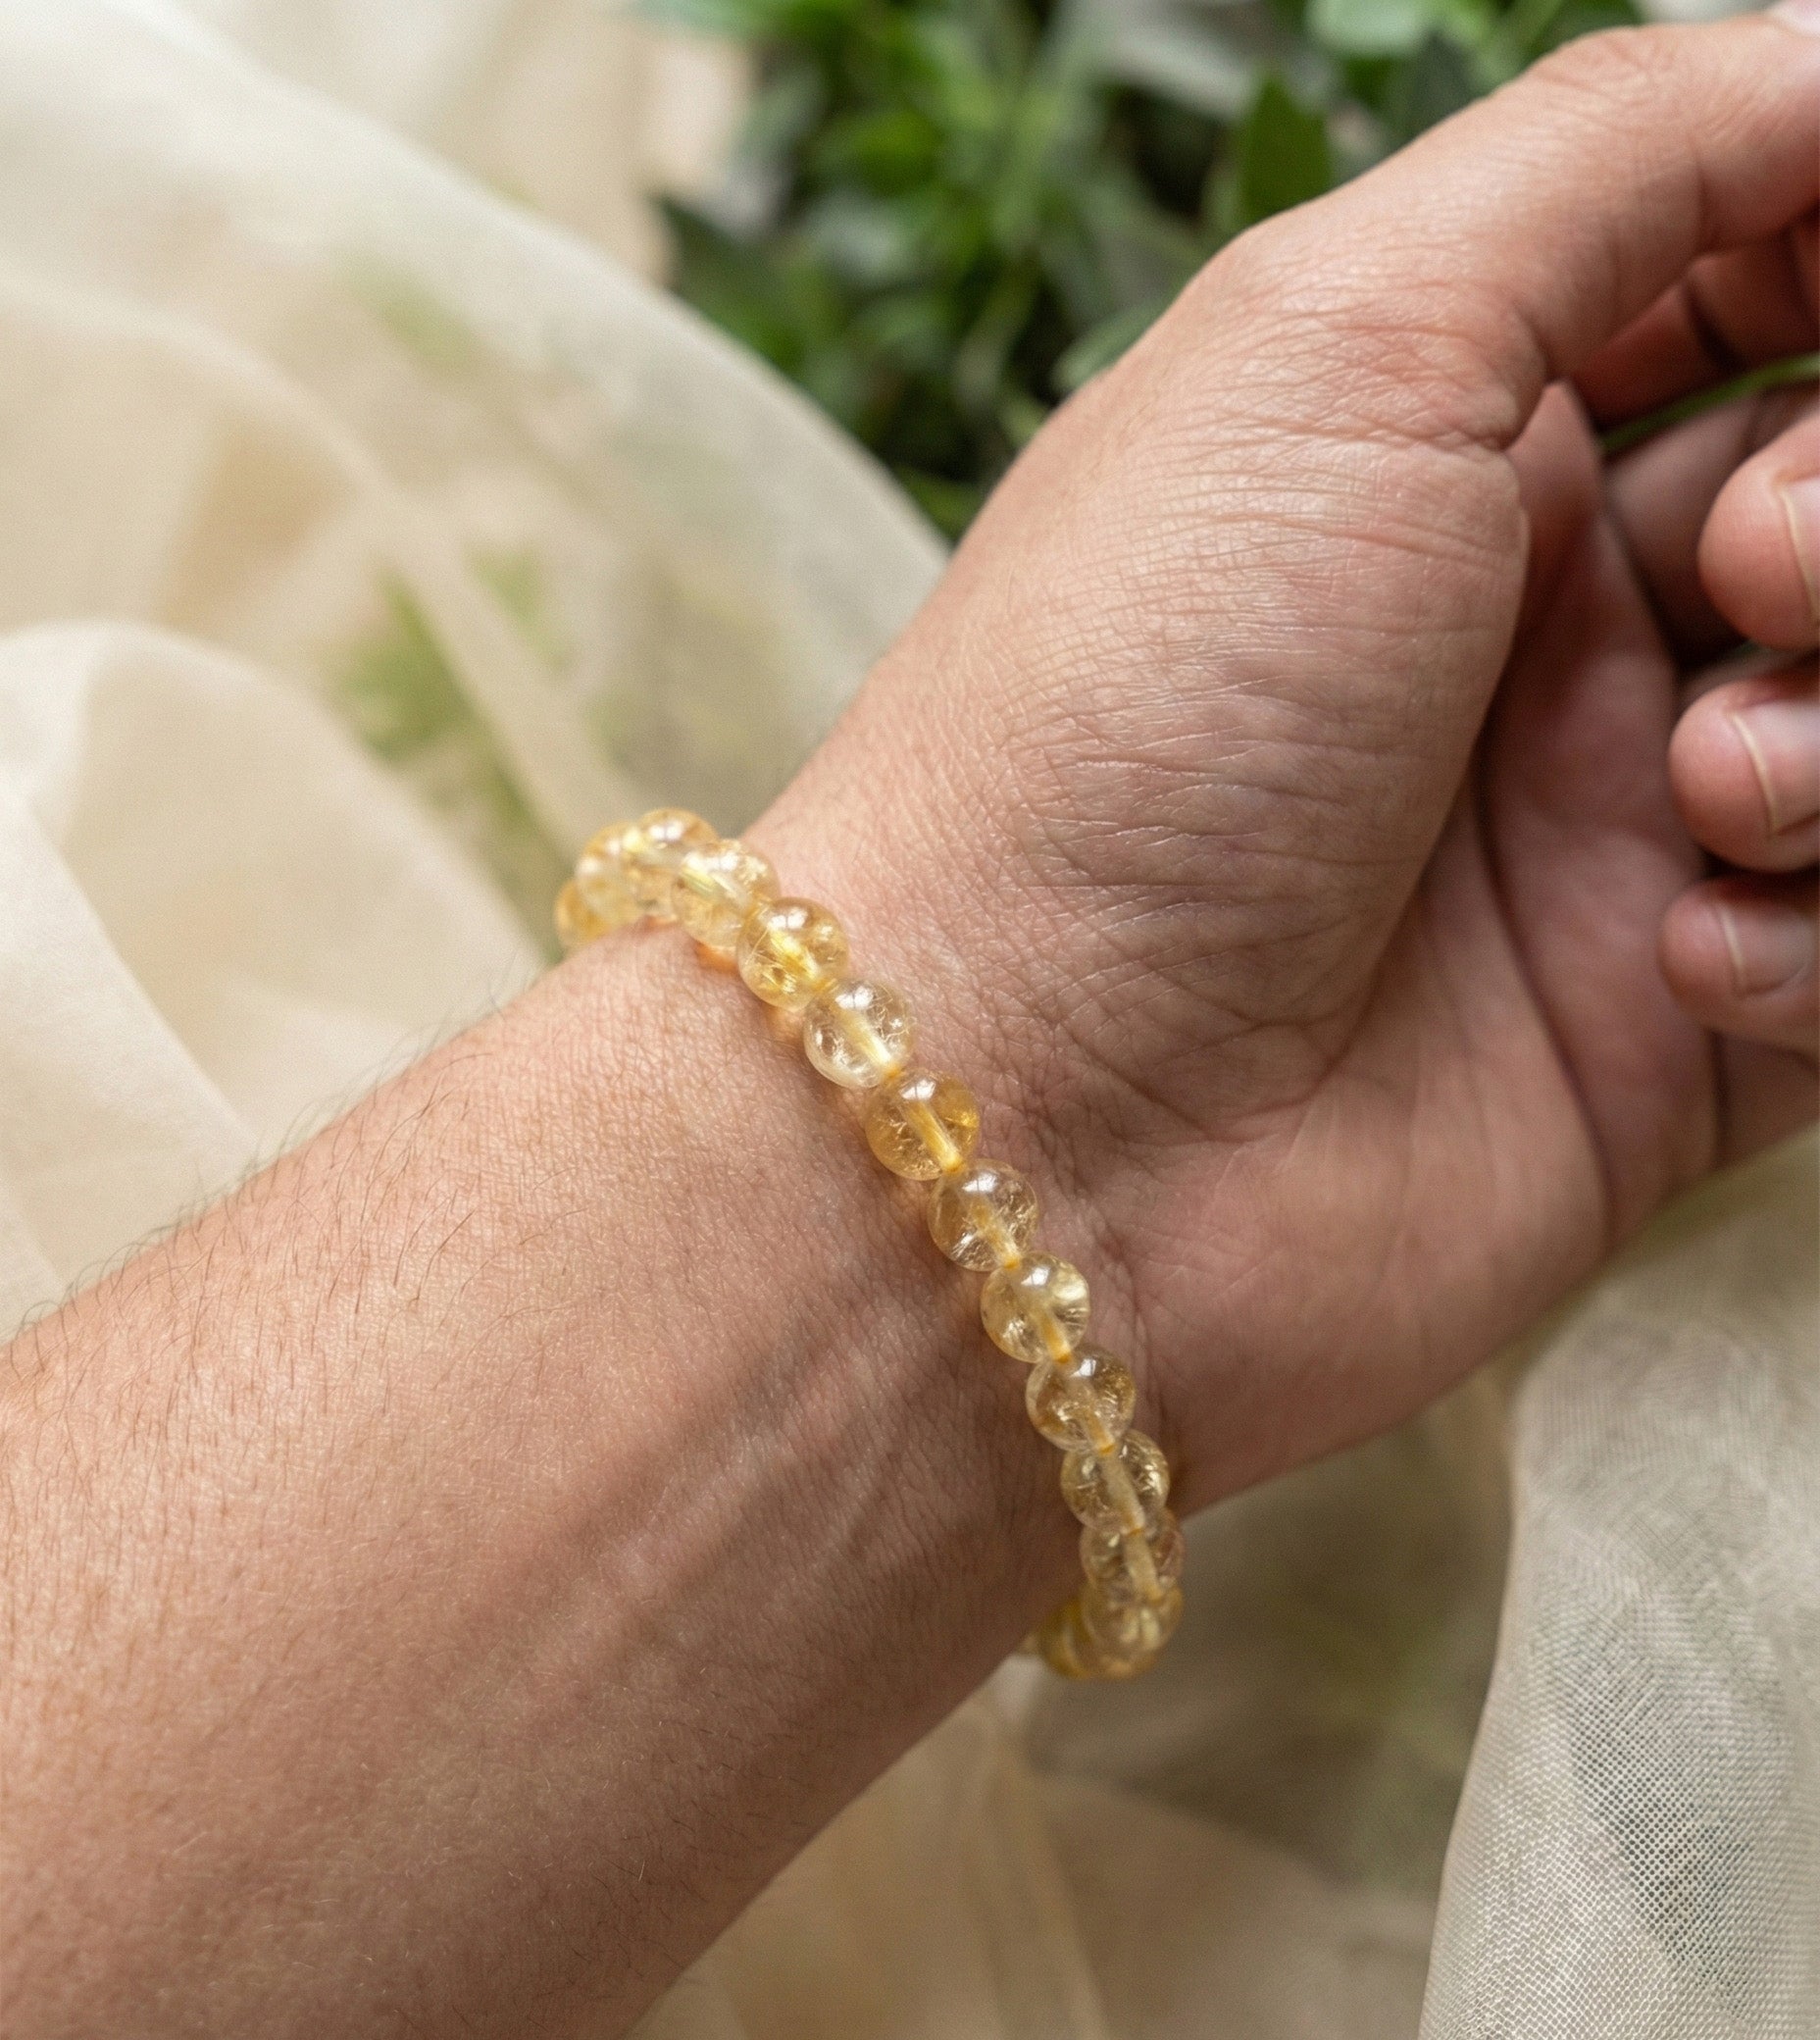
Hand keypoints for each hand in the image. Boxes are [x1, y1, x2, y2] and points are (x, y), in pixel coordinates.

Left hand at [761, 14, 1819, 1509]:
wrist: (1028, 1122)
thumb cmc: (1126, 719)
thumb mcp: (1337, 341)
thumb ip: (1614, 158)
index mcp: (1449, 436)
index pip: (1753, 279)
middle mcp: (1542, 630)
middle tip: (1745, 573)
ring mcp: (1605, 840)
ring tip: (1702, 792)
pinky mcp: (1665, 1048)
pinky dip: (1817, 941)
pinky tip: (1669, 964)